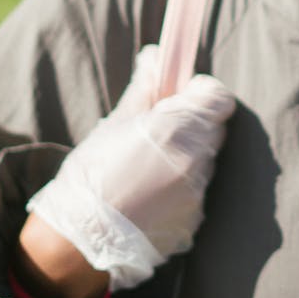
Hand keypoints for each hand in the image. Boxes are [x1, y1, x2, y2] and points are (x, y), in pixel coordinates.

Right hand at [24, 46, 236, 293]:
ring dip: (185, 159)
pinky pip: (195, 194)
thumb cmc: (91, 175)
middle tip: (156, 132)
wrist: (78, 240)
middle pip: (213, 130)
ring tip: (145, 170)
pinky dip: (179, 190)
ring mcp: (198, 195)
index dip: (202, 93)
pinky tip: (147, 197)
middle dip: (191, 125)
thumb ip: (144, 88)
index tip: (180, 96)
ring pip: (204, 163)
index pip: (219, 98)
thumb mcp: (114, 123)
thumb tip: (156, 57)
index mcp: (177, 129)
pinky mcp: (194, 222)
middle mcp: (196, 161)